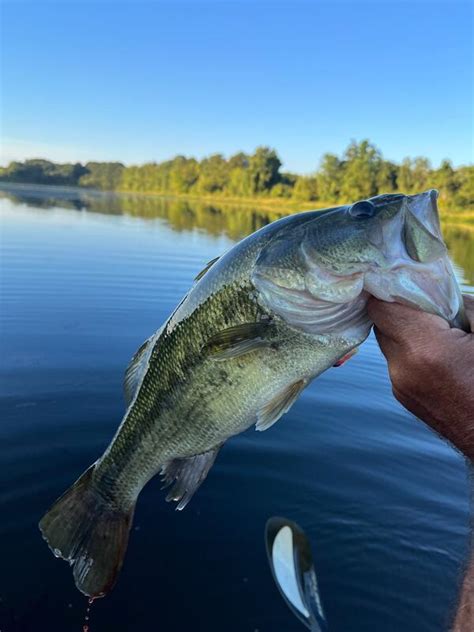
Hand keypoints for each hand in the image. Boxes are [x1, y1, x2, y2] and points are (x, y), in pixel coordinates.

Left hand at [367, 295, 473, 459]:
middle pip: (383, 323)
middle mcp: (403, 370)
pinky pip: (399, 363)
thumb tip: (441, 293)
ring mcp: (401, 388)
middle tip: (431, 304)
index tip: (404, 280)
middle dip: (403, 309)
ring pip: (390, 344)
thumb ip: (465, 305)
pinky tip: (441, 354)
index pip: (381, 307)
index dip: (389, 290)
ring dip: (408, 331)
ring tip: (442, 331)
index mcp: (426, 350)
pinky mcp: (405, 398)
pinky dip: (413, 351)